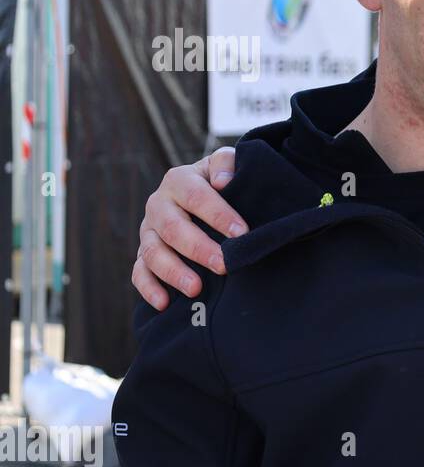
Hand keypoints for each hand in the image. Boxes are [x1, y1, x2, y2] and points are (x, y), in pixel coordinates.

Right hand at [133, 147, 245, 310]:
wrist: (206, 194)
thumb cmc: (222, 182)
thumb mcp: (225, 165)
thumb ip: (226, 163)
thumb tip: (224, 181)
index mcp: (179, 180)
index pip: (196, 196)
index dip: (218, 214)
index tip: (242, 233)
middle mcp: (159, 205)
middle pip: (172, 228)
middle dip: (199, 248)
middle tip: (224, 265)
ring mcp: (148, 231)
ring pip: (152, 252)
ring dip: (173, 271)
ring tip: (197, 288)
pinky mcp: (144, 253)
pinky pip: (139, 272)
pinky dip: (148, 288)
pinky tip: (163, 303)